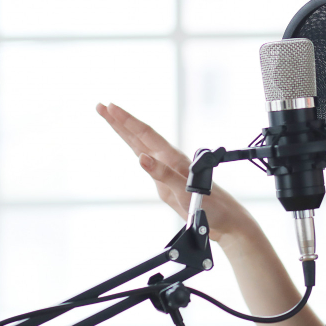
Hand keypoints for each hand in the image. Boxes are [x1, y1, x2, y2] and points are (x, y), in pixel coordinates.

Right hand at [96, 102, 254, 243]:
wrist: (224, 219)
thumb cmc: (210, 205)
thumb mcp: (185, 191)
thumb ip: (163, 174)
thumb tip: (141, 159)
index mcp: (173, 158)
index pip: (145, 134)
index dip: (127, 121)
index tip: (111, 108)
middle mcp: (169, 159)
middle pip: (139, 135)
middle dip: (120, 121)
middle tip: (101, 106)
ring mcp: (167, 169)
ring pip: (141, 145)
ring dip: (125, 132)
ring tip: (110, 118)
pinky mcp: (165, 181)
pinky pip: (146, 160)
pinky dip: (135, 149)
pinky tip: (131, 145)